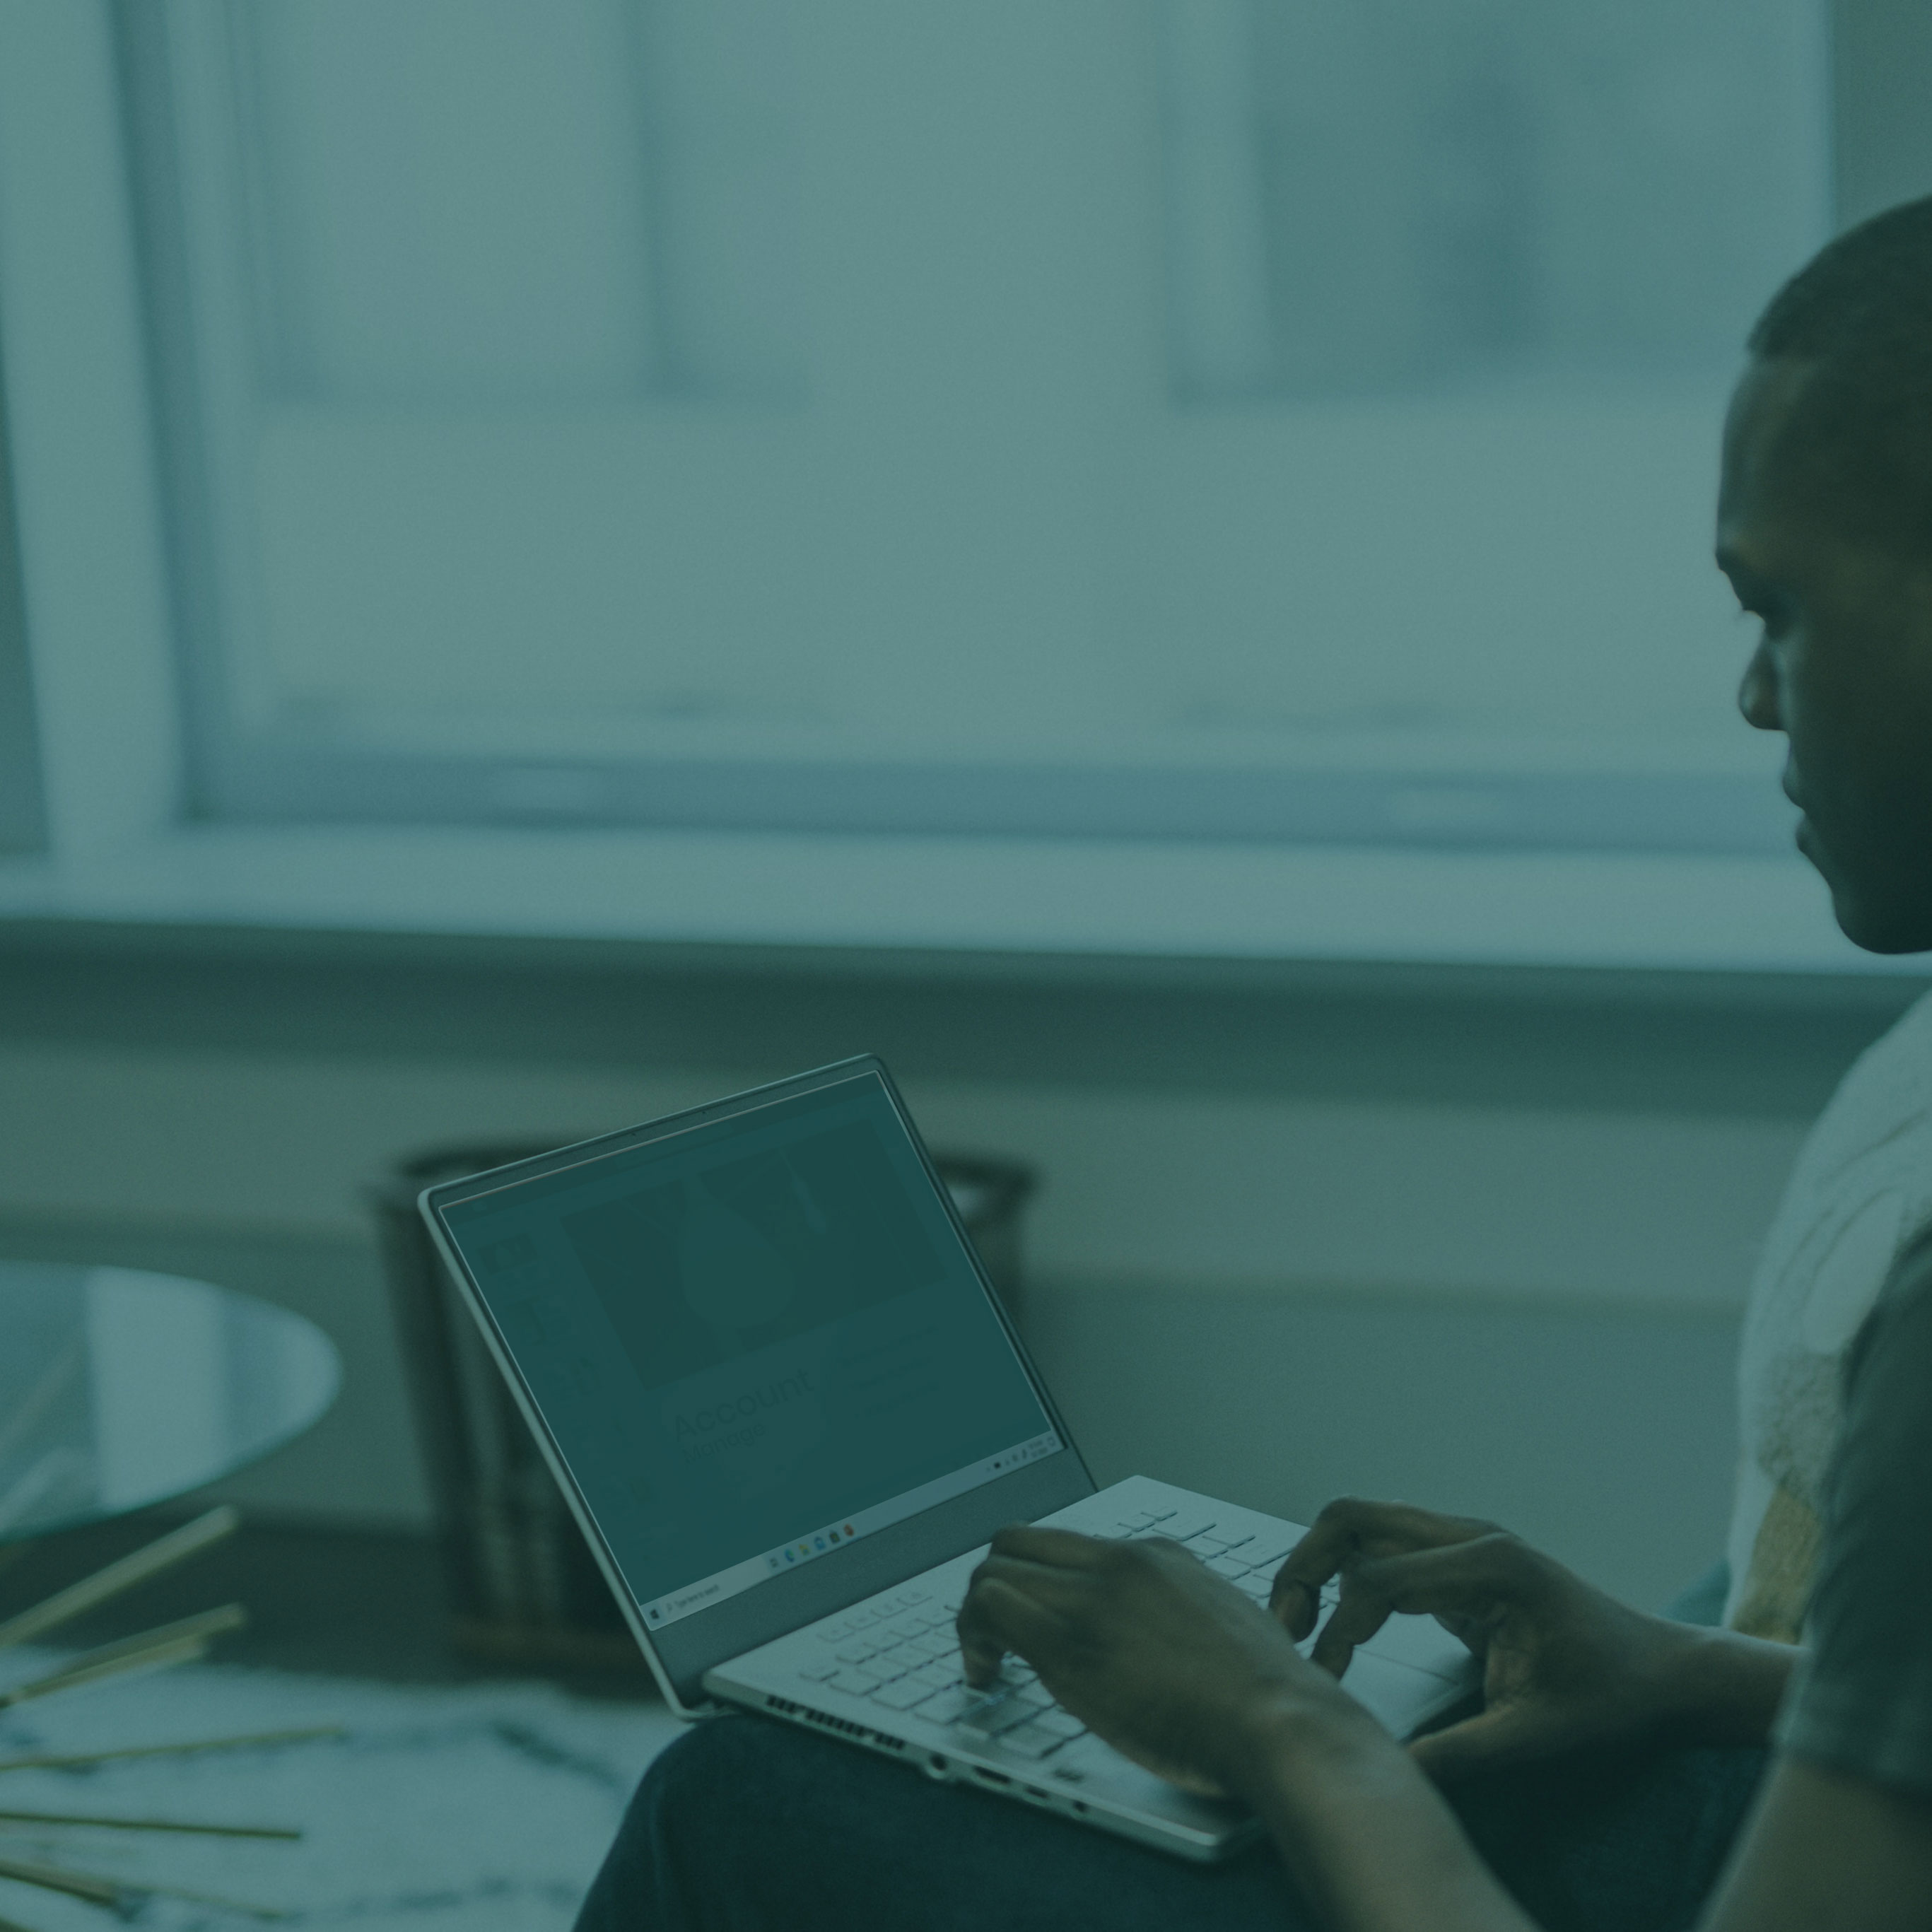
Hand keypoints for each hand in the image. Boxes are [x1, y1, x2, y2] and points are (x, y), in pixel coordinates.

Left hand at [959, 1524, 1385, 1798]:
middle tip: (994, 1641)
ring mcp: (1094, 1599)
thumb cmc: (1269, 1699)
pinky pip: (993, 1608)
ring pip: (995, 1569)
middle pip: (1018, 1542)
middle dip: (993, 1587)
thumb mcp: (1231, 1630)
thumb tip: (1167, 1643)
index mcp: (1158, 1560)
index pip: (1067, 1545)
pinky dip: (973, 1637)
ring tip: (985, 1665)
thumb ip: (1186, 1620)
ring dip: (976, 1616)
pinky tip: (987, 1675)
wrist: (1281, 1722)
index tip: (1034, 1622)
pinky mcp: (1070, 1643)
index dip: (1037, 1582)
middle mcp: (1121, 1564)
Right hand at [1269, 1499, 1708, 1777]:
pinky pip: (1383, 1549)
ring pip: (1360, 1525)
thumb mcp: (1536, 1736)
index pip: (1376, 1579)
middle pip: (1351, 1519)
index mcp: (1488, 1566)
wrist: (1663, 1674)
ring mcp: (1463, 1541)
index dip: (1337, 1630)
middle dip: (1303, 1567)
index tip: (1327, 1683)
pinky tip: (1340, 1629)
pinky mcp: (1459, 1561)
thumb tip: (1387, 1776)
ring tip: (1299, 1629)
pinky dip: (1347, 1579)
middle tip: (1285, 1630)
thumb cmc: (1611, 1699)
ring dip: (1319, 1567)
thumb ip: (1458, 1754)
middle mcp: (1469, 1536)